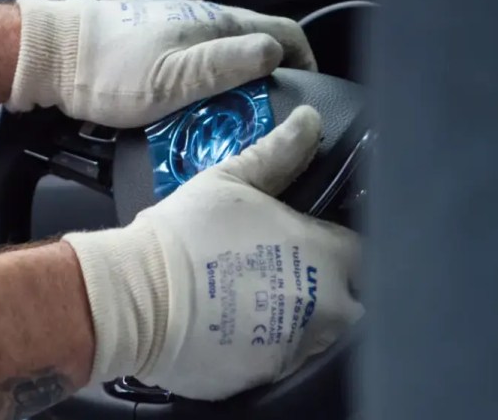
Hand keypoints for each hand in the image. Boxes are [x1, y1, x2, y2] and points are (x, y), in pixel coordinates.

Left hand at [6, 0, 314, 127]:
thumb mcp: (172, 79)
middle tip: (268, 115)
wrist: (53, 58)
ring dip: (238, 84)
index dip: (305, 58)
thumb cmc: (106, 70)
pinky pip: (198, 64)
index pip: (281, 30)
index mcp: (213, 23)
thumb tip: (274, 52)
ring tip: (233, 120)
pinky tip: (197, 109)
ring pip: (226, 56)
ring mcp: (179, 30)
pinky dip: (208, 86)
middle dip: (271, 78)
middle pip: (256, 45)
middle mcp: (201, 20)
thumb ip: (225, 65)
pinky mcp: (159, 44)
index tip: (309, 87)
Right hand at [63, 107, 362, 400]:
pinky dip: (269, 345)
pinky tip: (236, 323)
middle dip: (326, 285)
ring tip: (252, 296)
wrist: (136, 296)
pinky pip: (285, 360)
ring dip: (301, 317)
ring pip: (321, 332)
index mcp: (325, 254)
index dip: (336, 241)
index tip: (312, 240)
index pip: (361, 248)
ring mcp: (299, 347)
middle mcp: (325, 306)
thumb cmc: (183, 237)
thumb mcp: (231, 182)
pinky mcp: (271, 376)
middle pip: (350, 296)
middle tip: (281, 270)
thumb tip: (307, 122)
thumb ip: (278, 153)